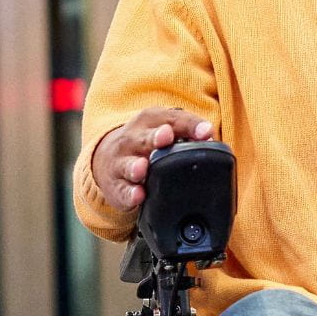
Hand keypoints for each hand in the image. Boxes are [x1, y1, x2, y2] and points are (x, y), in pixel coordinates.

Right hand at [90, 108, 216, 211]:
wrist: (105, 159)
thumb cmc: (144, 143)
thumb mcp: (164, 129)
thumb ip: (188, 131)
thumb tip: (211, 137)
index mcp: (150, 121)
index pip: (172, 119)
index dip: (190, 125)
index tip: (206, 132)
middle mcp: (133, 139)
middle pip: (145, 138)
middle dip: (155, 137)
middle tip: (165, 136)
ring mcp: (121, 163)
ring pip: (129, 165)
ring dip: (136, 167)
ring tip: (142, 168)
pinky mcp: (115, 186)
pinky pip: (122, 191)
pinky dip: (129, 194)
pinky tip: (138, 195)